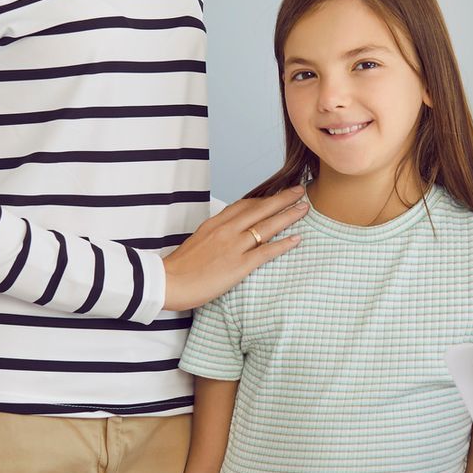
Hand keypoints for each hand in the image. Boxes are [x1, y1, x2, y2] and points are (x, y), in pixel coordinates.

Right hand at [161, 187, 308, 311]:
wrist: (168, 282)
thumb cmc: (180, 267)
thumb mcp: (198, 240)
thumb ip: (215, 234)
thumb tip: (229, 233)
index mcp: (215, 222)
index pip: (245, 204)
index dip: (264, 197)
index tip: (278, 193)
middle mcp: (226, 230)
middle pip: (260, 208)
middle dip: (283, 198)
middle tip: (300, 190)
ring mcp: (233, 246)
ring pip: (267, 226)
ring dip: (288, 215)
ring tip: (305, 208)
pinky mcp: (238, 265)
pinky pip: (266, 252)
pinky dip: (283, 244)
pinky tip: (297, 239)